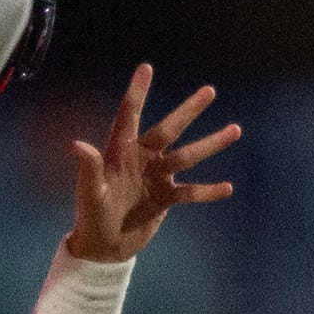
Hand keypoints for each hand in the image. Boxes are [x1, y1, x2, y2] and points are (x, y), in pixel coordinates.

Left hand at [67, 64, 241, 262]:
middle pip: (168, 130)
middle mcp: (141, 160)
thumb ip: (89, 169)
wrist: (104, 246)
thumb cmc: (90, 217)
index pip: (128, 117)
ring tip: (235, 129)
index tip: (146, 68)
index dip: (137, 93)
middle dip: (188, 111)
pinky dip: (208, 191)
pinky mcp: (167, 198)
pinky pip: (191, 192)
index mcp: (119, 153)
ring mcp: (156, 177)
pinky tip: (228, 187)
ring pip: (187, 156)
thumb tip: (78, 144)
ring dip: (211, 144)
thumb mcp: (90, 193)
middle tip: (210, 90)